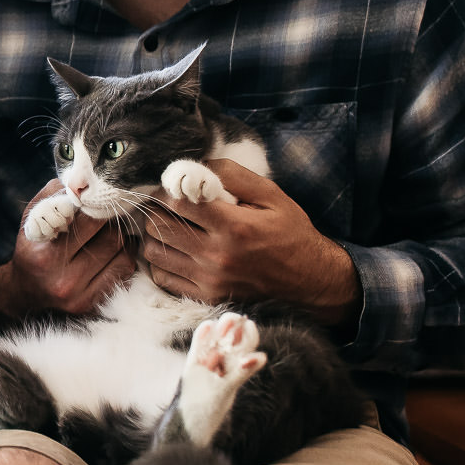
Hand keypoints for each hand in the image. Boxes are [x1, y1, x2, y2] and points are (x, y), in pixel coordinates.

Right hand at [0, 178, 132, 324]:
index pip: (88, 221)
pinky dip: (124, 256)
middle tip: (107, 215)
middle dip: (111, 222)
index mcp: (46, 254)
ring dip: (121, 238)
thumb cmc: (32, 249)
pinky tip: (113, 251)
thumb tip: (82, 180)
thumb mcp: (33, 219)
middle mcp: (64, 280)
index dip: (97, 206)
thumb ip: (54, 195)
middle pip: (110, 238)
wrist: (24, 294)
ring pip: (123, 254)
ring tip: (108, 232)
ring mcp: (82, 296)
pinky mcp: (94, 304)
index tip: (97, 202)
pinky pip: (125, 272)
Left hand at [145, 159, 360, 325]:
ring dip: (156, 235)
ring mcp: (210, 280)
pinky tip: (174, 250)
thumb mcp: (271, 194)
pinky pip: (163, 278)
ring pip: (154, 253)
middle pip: (159, 226)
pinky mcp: (207, 297)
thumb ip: (231, 175)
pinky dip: (162, 262)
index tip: (172, 187)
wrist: (310, 278)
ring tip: (170, 226)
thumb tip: (195, 167)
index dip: (166, 190)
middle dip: (157, 210)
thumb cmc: (290, 231)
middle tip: (166, 205)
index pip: (176, 202)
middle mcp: (218, 255)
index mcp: (234, 226)